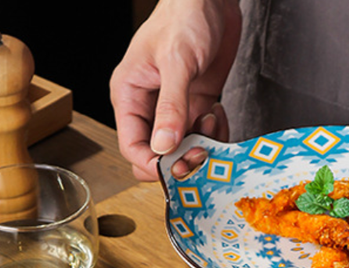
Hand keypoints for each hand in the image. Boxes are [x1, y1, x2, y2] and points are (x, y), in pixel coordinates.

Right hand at [110, 0, 241, 180]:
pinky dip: (215, 134)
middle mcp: (149, 106)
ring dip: (202, 146)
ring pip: (184, 149)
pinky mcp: (197, 106)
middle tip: (200, 153)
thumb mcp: (176, 62)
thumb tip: (163, 147)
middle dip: (179, 160)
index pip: (132, 146)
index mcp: (130, 95)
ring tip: (212, 119)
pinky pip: (204, 136)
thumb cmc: (185, 17)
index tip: (175, 169)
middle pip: (157, 154)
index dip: (152, 164)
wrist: (211, 0)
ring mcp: (175, 109)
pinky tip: (218, 113)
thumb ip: (171, 107)